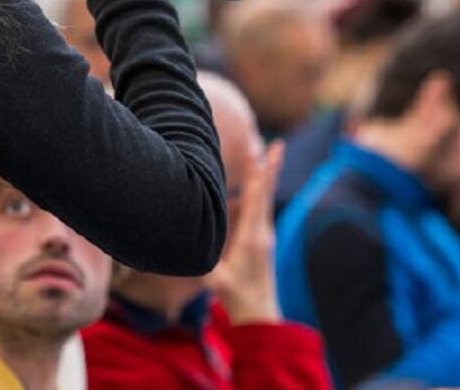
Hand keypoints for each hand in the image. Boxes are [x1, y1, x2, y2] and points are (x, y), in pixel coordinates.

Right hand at [209, 142, 284, 323]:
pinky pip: (257, 211)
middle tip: (275, 144)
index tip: (270, 151)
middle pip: (265, 192)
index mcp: (253, 236)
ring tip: (262, 157)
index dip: (263, 173)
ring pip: (261, 200)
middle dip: (267, 167)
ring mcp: (264, 235)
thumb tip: (184, 245)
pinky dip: (252, 197)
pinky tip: (246, 191)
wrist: (260, 314)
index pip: (258, 197)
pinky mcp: (261, 240)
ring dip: (258, 180)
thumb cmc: (237, 296)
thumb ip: (203, 262)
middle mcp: (262, 231)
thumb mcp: (216, 280)